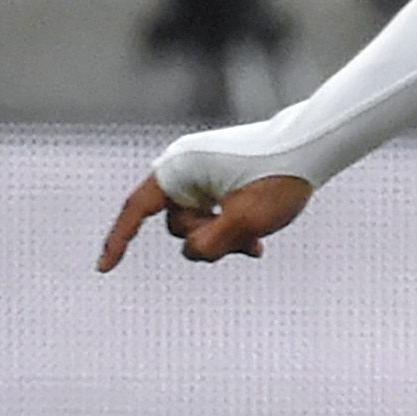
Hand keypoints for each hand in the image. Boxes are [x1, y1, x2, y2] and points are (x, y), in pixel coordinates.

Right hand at [98, 166, 311, 270]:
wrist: (312, 146)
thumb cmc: (279, 178)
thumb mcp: (245, 221)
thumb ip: (209, 244)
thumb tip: (190, 252)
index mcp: (180, 168)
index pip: (136, 209)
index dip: (119, 241)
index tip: (104, 268)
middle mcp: (186, 168)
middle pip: (178, 225)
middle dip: (207, 240)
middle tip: (245, 234)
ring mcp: (203, 175)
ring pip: (199, 226)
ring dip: (224, 238)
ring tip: (257, 237)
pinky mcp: (220, 182)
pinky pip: (215, 218)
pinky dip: (231, 233)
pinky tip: (257, 246)